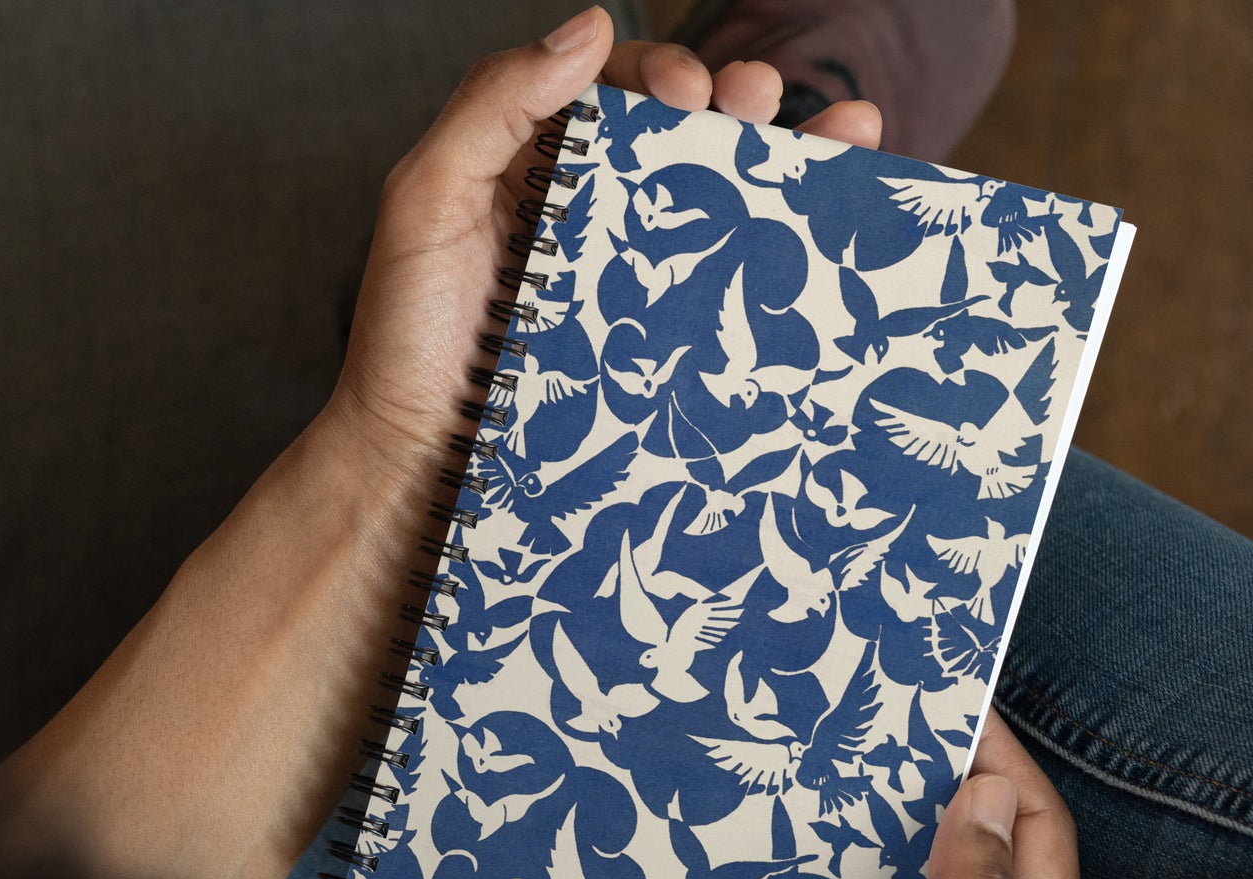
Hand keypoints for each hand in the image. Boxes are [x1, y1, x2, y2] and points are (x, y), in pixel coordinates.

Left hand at [311, 3, 883, 522]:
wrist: (419, 462)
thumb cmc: (408, 338)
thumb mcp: (426, 202)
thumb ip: (492, 105)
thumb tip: (590, 28)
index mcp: (534, 166)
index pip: (613, 91)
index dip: (661, 72)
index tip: (688, 91)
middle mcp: (589, 216)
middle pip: (680, 140)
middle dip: (737, 105)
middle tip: (758, 104)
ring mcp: (627, 283)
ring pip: (718, 208)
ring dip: (787, 161)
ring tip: (844, 132)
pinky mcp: (654, 346)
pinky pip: (725, 290)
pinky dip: (787, 254)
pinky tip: (835, 219)